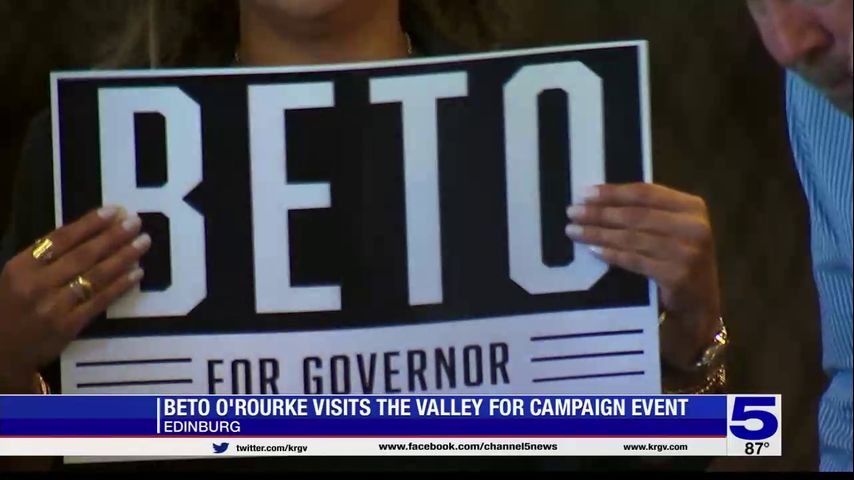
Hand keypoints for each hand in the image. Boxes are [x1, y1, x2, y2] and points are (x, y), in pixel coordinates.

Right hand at [0, 206, 149, 391]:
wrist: (0, 352)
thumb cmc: (11, 307)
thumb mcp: (17, 276)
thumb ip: (46, 257)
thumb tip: (90, 231)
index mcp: (21, 266)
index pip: (61, 238)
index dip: (89, 223)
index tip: (114, 211)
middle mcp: (37, 284)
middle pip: (83, 255)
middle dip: (113, 237)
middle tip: (136, 222)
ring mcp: (54, 306)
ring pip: (95, 276)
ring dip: (123, 257)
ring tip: (143, 243)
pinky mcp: (69, 326)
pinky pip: (100, 301)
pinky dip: (121, 285)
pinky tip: (137, 273)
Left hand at [565, 183, 721, 370]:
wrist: (700, 304)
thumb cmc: (679, 260)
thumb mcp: (672, 229)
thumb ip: (647, 213)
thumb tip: (598, 200)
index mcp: (692, 207)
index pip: (646, 192)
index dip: (613, 192)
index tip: (584, 192)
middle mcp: (694, 226)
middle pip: (635, 214)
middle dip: (599, 213)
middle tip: (572, 212)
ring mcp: (687, 252)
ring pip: (632, 237)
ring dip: (599, 233)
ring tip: (574, 231)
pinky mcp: (676, 275)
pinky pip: (634, 260)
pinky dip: (612, 254)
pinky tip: (593, 250)